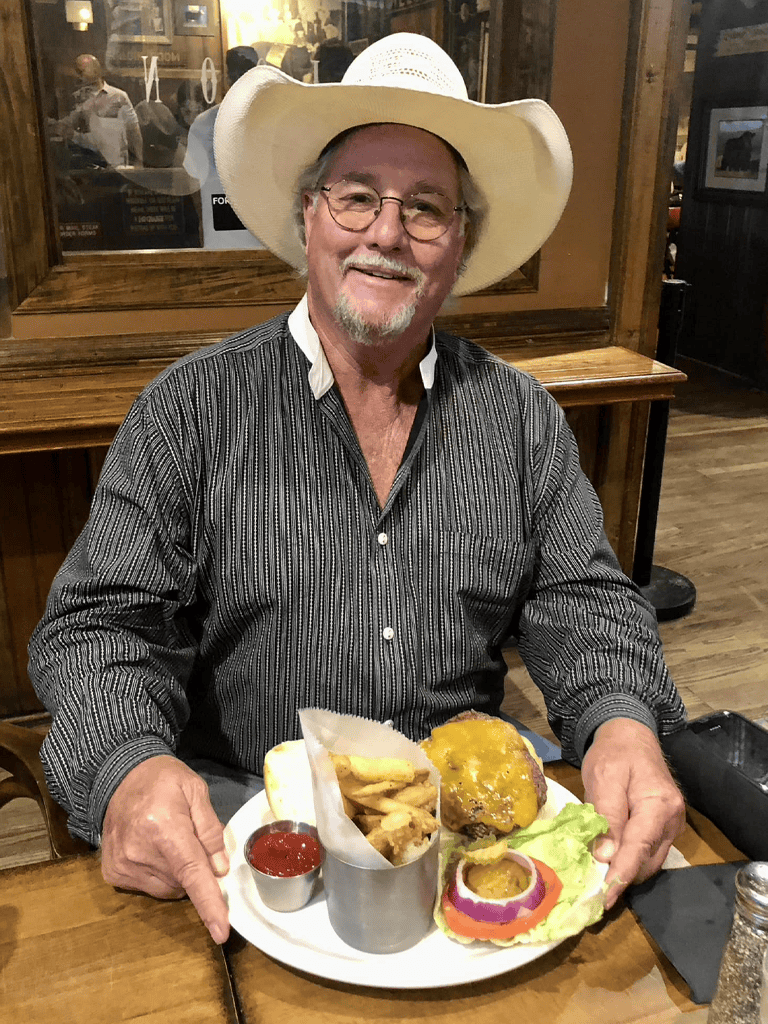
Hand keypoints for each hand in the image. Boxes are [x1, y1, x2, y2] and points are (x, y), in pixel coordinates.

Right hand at [101, 755, 229, 942]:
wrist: (119, 775)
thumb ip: (210, 830)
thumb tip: (220, 869)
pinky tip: (151, 849)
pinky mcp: (113, 873)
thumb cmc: (163, 780)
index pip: (192, 873)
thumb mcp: (195, 791)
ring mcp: (122, 866)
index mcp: (165, 828)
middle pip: (183, 883)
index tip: (221, 931)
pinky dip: (158, 875)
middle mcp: (139, 852)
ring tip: (167, 840)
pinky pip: (148, 889)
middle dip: (195, 869)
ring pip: (167, 890)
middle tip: (188, 839)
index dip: (209, 904)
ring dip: (176, 874)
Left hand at [581, 718, 684, 908]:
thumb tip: (605, 856)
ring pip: (648, 861)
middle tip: (591, 888)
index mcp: (659, 804)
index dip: (620, 875)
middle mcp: (671, 819)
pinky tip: (609, 858)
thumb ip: (607, 815)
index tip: (604, 898)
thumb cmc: (614, 753)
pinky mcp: (663, 827)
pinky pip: (647, 851)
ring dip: (625, 870)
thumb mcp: (604, 777)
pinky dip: (629, 859)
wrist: (630, 735)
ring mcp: (671, 825)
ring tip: (596, 876)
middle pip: (647, 861)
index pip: (639, 848)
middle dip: (621, 877)